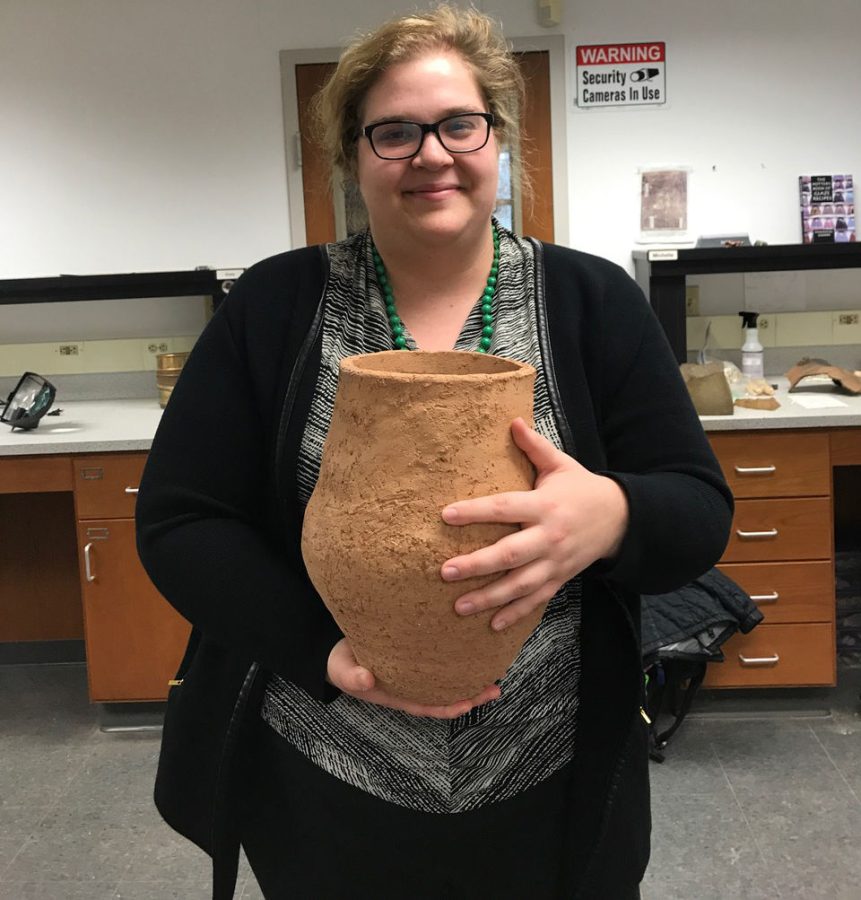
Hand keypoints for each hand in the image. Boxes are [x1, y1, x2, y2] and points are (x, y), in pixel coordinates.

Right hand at [326, 638, 500, 718]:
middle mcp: (411, 685)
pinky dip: (456, 657)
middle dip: (471, 694)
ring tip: (494, 668)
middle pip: (446, 694)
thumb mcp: (343, 672)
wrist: (336, 651)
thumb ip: (353, 678)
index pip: (428, 705)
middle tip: (494, 688)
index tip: (468, 704)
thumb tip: (367, 681)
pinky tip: (473, 645)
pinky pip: (440, 659)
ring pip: (447, 677)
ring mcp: (414, 671)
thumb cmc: (341, 664)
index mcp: (398, 694)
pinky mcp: (414, 653)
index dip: (449, 707)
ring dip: (470, 676)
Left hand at [440, 417, 628, 631]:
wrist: (622, 519)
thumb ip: (534, 447)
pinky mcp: (560, 579)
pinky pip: (536, 600)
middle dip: (477, 564)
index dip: (475, 512)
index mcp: (544, 505)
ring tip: (459, 606)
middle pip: (509, 554)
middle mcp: (548, 537)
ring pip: (520, 584)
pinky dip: (515, 614)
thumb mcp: (561, 464)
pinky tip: (491, 625)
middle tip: (445, 571)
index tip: (446, 515)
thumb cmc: (582, 488)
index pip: (504, 508)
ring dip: (489, 598)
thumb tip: (512, 420)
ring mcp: (555, 562)